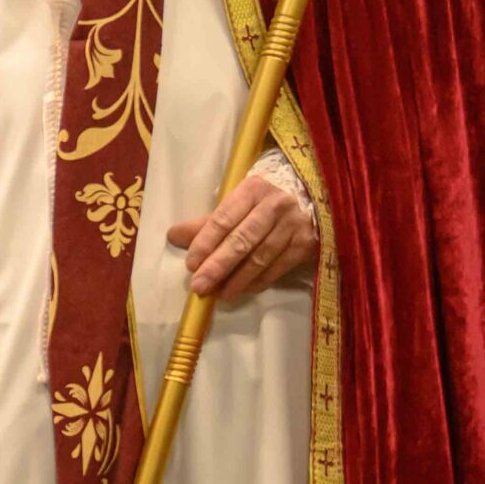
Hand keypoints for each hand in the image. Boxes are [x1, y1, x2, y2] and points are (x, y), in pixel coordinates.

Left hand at [166, 171, 316, 301]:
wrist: (311, 196)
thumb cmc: (262, 201)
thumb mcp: (236, 203)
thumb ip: (206, 222)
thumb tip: (174, 235)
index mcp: (252, 189)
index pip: (223, 219)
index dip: (205, 243)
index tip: (191, 264)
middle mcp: (275, 205)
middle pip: (242, 240)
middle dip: (218, 266)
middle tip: (199, 286)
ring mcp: (294, 225)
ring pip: (260, 257)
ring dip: (237, 279)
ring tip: (218, 294)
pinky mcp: (306, 244)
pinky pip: (277, 268)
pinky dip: (257, 281)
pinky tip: (241, 290)